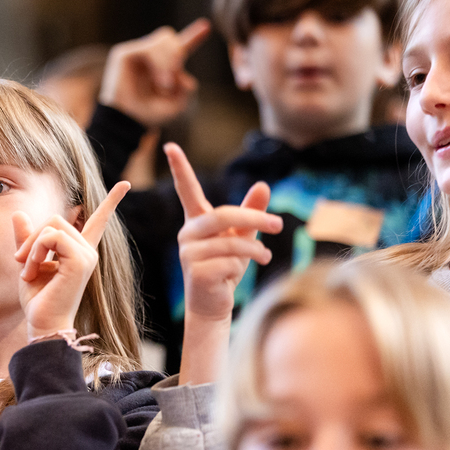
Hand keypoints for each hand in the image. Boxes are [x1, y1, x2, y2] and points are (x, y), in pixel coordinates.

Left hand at [13, 182, 128, 339]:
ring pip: (52, 225)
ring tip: (27, 270)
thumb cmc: (38, 299)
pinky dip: (35, 250)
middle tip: (20, 260)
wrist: (43, 324)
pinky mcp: (80, 260)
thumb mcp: (28, 262)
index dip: (111, 202)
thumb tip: (19, 213)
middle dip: (32, 237)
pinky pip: (52, 237)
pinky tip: (32, 270)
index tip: (125, 184)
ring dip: (31, 246)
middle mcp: (87, 251)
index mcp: (79, 251)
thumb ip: (27, 238)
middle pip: (55, 218)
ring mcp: (86, 255)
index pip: (97, 221)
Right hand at [99, 19, 209, 127]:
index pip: (180, 46)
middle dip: (178, 54)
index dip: (194, 36)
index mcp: (164, 65)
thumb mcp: (178, 105)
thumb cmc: (151, 115)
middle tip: (175, 78)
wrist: (128, 122)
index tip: (206, 27)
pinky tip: (159, 81)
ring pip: (164, 39)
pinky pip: (149, 48)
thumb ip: (188, 88)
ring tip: (166, 84)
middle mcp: (150, 56)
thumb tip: (181, 74)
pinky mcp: (124, 53)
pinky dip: (159, 63)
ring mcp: (137, 52)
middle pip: (170, 38)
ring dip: (169, 61)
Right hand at [167, 143, 281, 384]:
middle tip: (280, 224)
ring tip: (264, 257)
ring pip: (231, 241)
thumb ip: (252, 211)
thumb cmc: (226, 266)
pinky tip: (236, 276)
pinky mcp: (195, 271)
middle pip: (223, 215)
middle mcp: (188, 233)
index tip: (170, 146)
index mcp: (197, 221)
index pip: (187, 190)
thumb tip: (263, 184)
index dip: (179, 168)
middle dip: (254, 218)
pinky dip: (241, 267)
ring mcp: (188, 252)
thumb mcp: (243, 236)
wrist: (214, 303)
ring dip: (254, 250)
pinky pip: (228, 261)